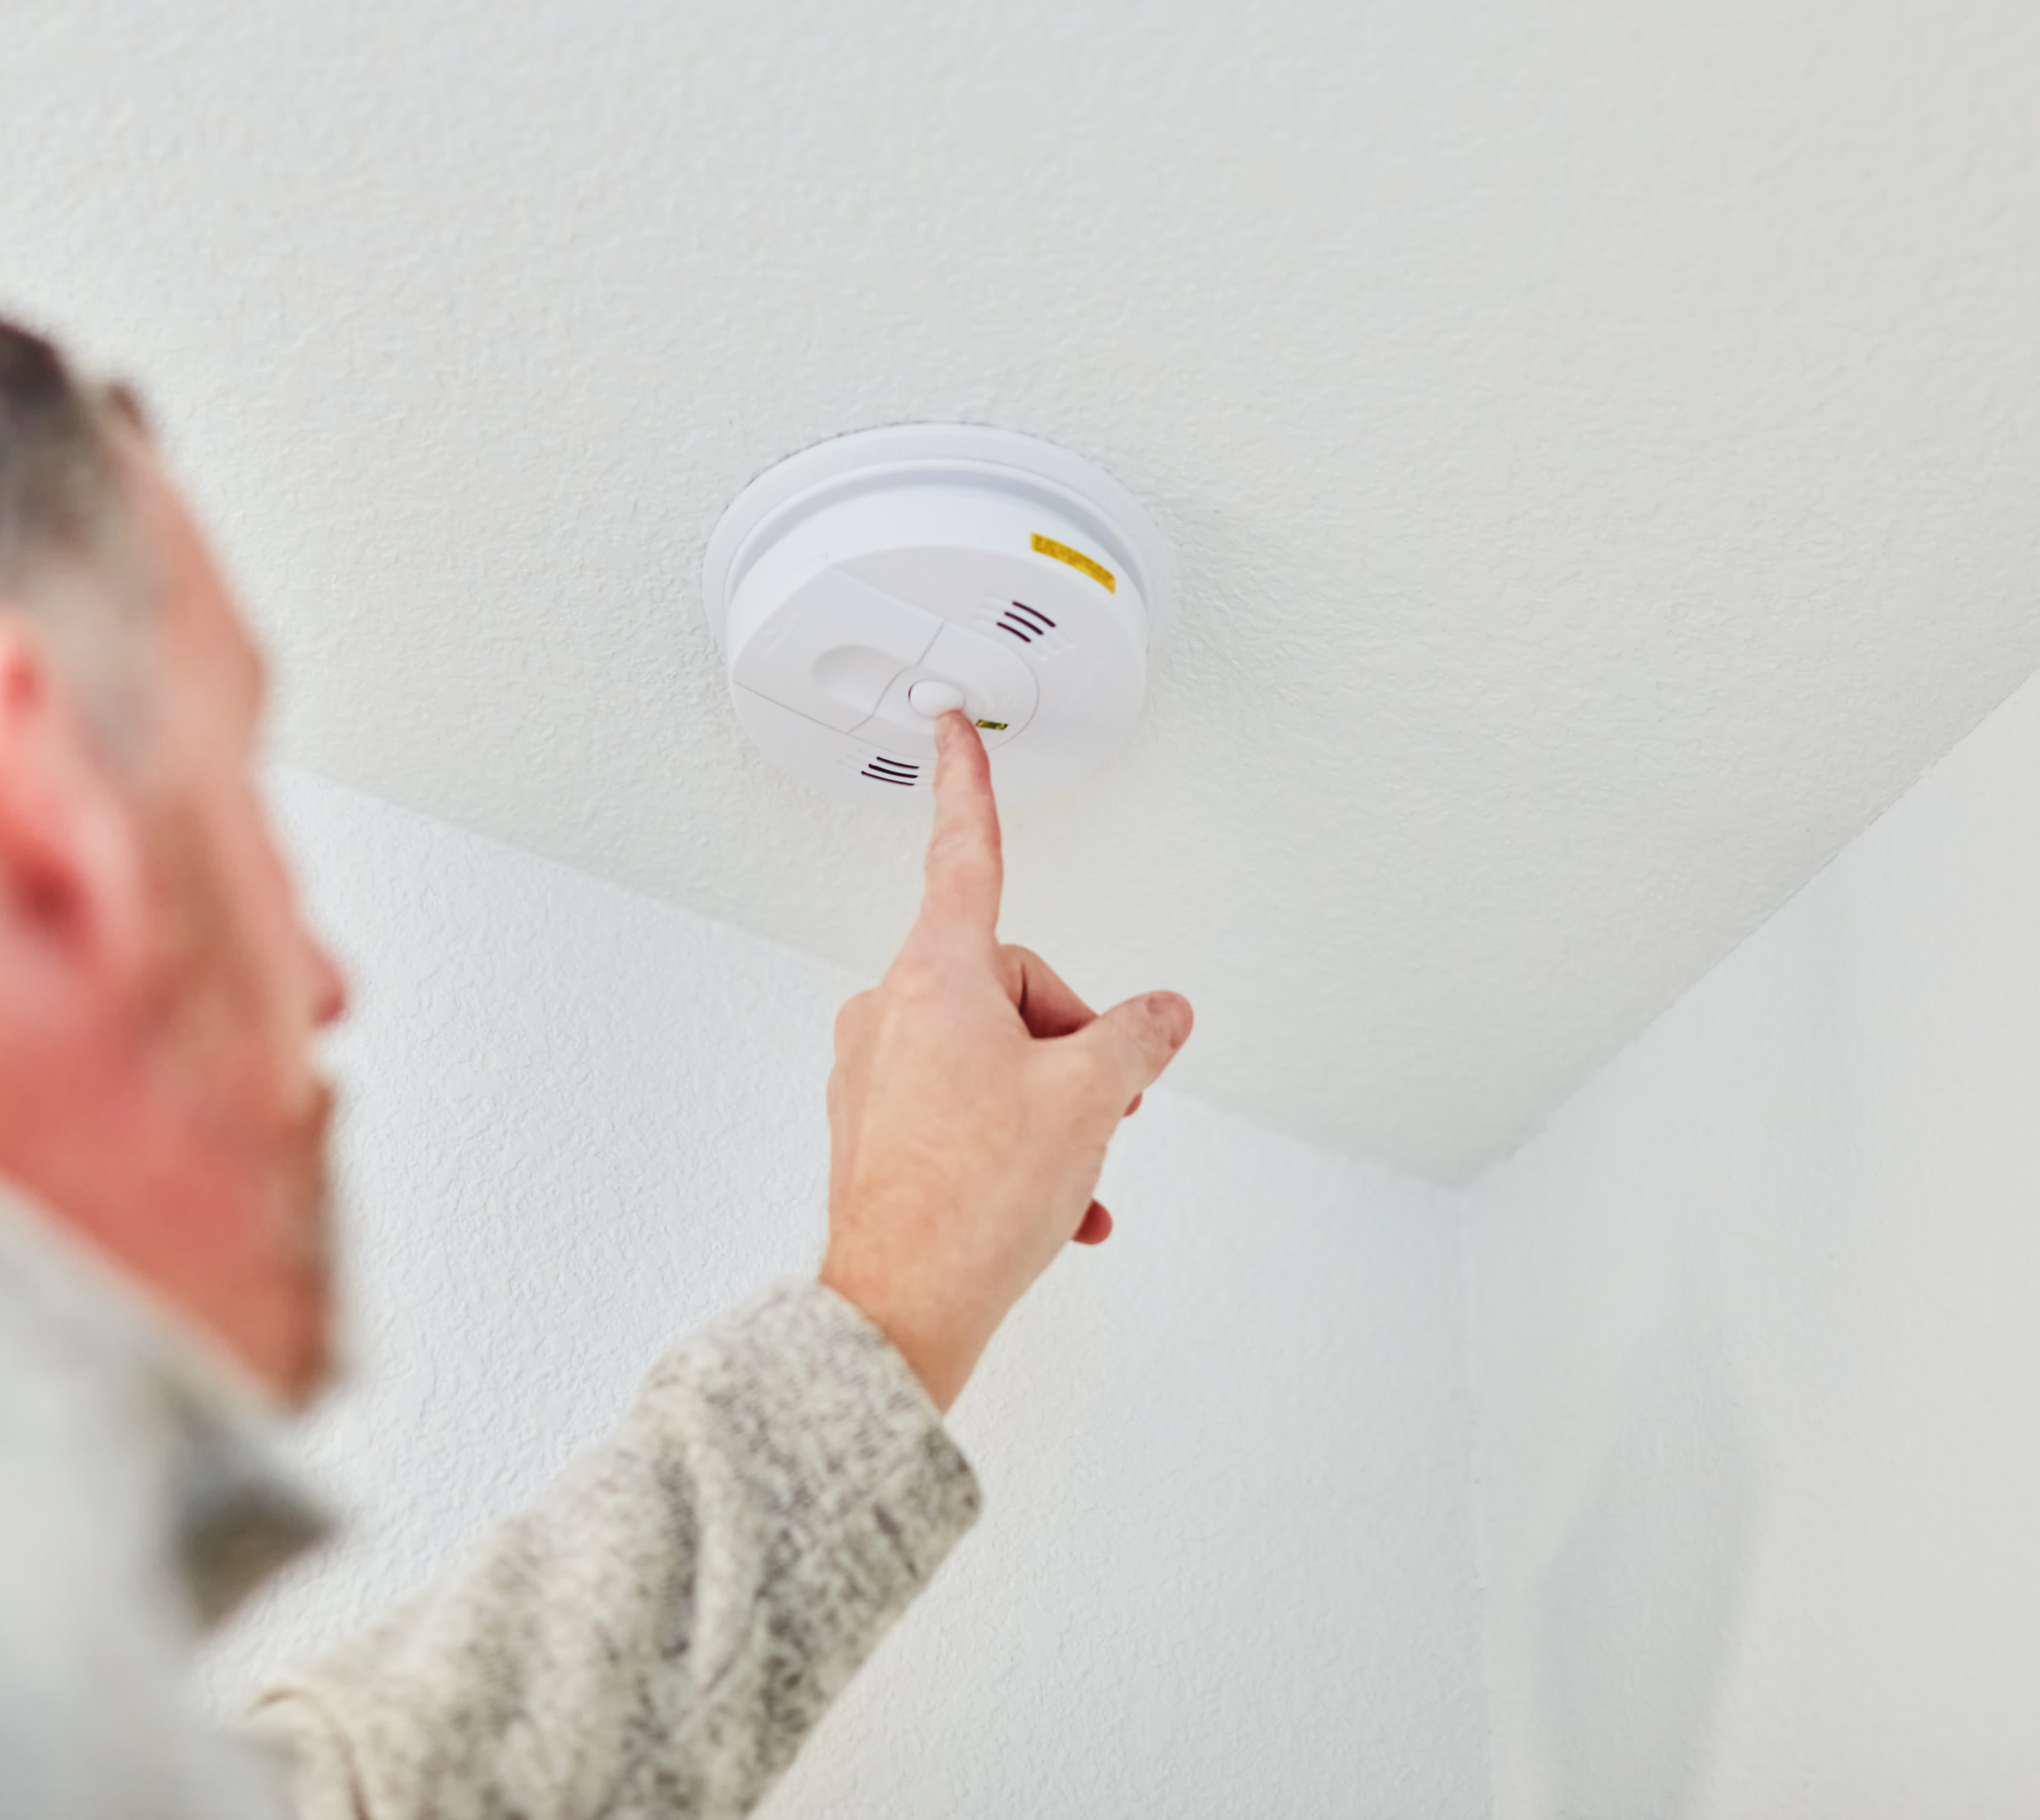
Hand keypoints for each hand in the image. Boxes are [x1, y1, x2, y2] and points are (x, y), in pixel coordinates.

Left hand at [817, 710, 1193, 1408]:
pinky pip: (968, 1110)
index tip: (951, 726)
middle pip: (1010, 983)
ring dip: (1052, 1105)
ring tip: (1078, 1173)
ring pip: (995, 1056)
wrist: (900, 1313)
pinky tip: (1061, 1210)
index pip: (963, 853)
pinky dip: (1020, 1146)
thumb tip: (1161, 1015)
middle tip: (1102, 1105)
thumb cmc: (973, 1203)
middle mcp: (893, 1013)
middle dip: (1070, 1039)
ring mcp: (878, 1075)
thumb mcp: (1089, 1100)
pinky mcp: (878, 1133)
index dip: (968, 783)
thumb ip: (1136, 1038)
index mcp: (936, 978)